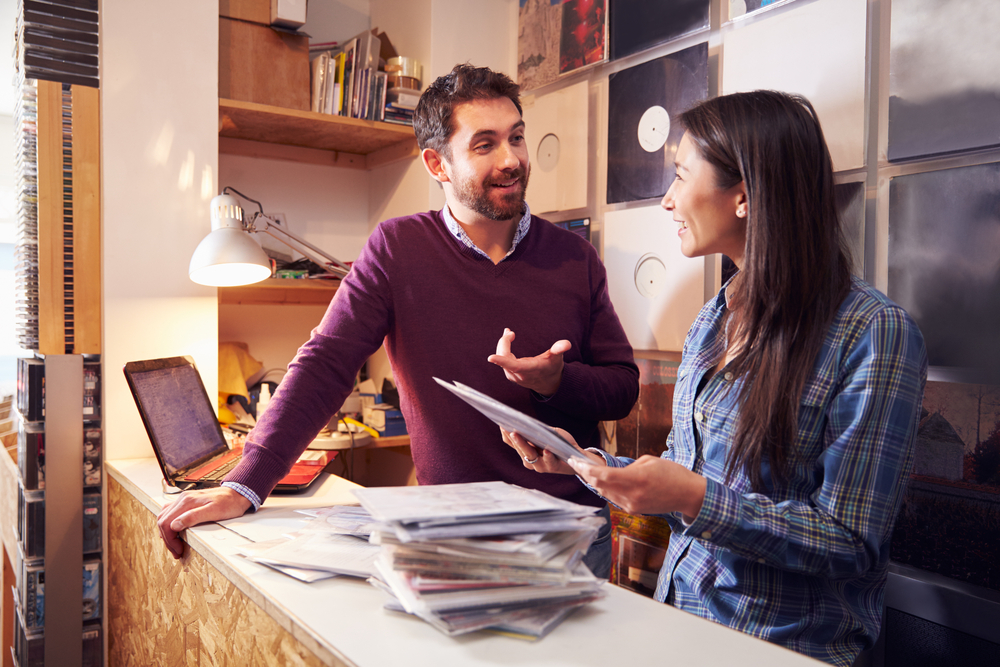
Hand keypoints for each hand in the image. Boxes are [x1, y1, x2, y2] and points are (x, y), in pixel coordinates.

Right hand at [156, 486, 251, 558]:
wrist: (238, 493)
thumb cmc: (229, 503)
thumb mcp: (214, 512)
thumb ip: (193, 517)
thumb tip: (174, 525)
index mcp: (187, 501)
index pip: (166, 523)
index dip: (170, 540)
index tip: (178, 550)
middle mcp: (183, 498)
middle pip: (163, 520)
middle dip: (167, 539)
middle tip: (176, 552)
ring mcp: (184, 499)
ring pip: (164, 516)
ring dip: (166, 532)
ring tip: (175, 545)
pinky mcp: (188, 501)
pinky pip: (171, 512)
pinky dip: (169, 524)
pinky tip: (174, 531)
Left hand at [488, 328, 570, 395]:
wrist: (548, 382)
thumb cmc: (552, 367)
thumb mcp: (557, 358)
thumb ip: (559, 350)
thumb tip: (566, 344)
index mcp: (531, 370)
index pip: (514, 366)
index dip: (502, 361)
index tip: (490, 357)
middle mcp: (519, 375)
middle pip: (504, 358)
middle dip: (504, 342)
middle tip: (510, 332)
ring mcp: (513, 376)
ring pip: (502, 358)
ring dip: (503, 344)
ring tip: (509, 332)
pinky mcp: (509, 373)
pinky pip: (502, 359)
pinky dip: (503, 348)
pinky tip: (507, 338)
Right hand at [500, 427, 603, 474]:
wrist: (576, 456)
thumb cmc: (559, 443)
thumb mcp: (546, 433)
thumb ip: (536, 431)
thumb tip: (524, 421)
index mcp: (526, 451)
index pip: (512, 443)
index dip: (506, 434)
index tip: (501, 422)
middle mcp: (530, 461)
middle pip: (519, 449)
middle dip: (513, 438)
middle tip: (508, 428)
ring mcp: (540, 465)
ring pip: (529, 456)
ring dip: (523, 445)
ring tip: (518, 434)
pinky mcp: (553, 467)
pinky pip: (548, 462)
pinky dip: (547, 456)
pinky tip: (546, 450)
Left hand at [569, 455, 706, 519]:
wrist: (687, 495)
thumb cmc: (672, 473)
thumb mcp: (649, 461)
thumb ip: (628, 467)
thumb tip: (613, 471)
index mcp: (636, 479)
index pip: (603, 476)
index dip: (586, 469)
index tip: (575, 461)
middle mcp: (631, 495)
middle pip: (600, 486)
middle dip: (586, 474)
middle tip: (576, 463)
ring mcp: (632, 505)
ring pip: (604, 493)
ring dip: (594, 482)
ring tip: (585, 470)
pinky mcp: (633, 510)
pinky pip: (614, 498)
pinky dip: (606, 489)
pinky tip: (602, 481)